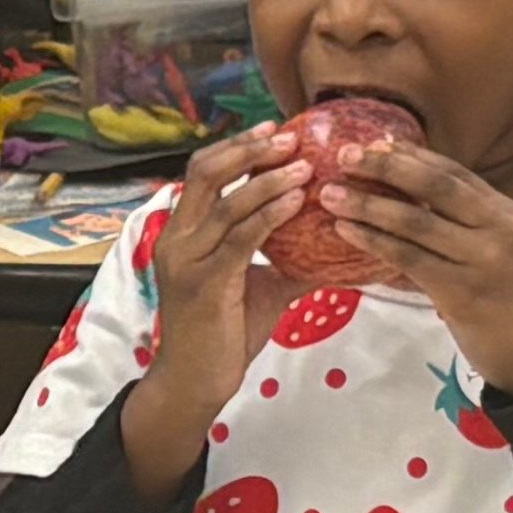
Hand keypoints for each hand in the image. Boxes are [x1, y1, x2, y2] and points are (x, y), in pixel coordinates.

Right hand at [116, 137, 312, 490]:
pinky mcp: (203, 285)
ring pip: (226, 203)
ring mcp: (187, 260)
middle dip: (249, 150)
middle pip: (206, 172)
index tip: (275, 130)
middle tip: (290, 137)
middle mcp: (178, 237)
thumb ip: (287, 256)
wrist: (196, 382)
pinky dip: (269, 215)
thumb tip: (334, 238)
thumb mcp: (259, 285)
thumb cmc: (224, 333)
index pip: (204, 171)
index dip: (237, 145)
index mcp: (184, 230)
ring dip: (267, 180)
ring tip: (305, 166)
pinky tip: (297, 203)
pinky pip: (239, 240)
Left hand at [311, 134, 512, 393]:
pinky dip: (374, 241)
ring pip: (415, 220)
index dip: (411, 155)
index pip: (453, 172)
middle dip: (385, 167)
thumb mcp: (500, 248)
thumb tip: (409, 193)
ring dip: (368, 205)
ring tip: (331, 195)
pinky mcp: (461, 292)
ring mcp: (481, 259)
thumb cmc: (511, 300)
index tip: (373, 142)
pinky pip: (408, 258)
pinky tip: (347, 232)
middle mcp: (497, 228)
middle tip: (344, 156)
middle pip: (434, 185)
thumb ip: (465, 221)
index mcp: (505, 212)